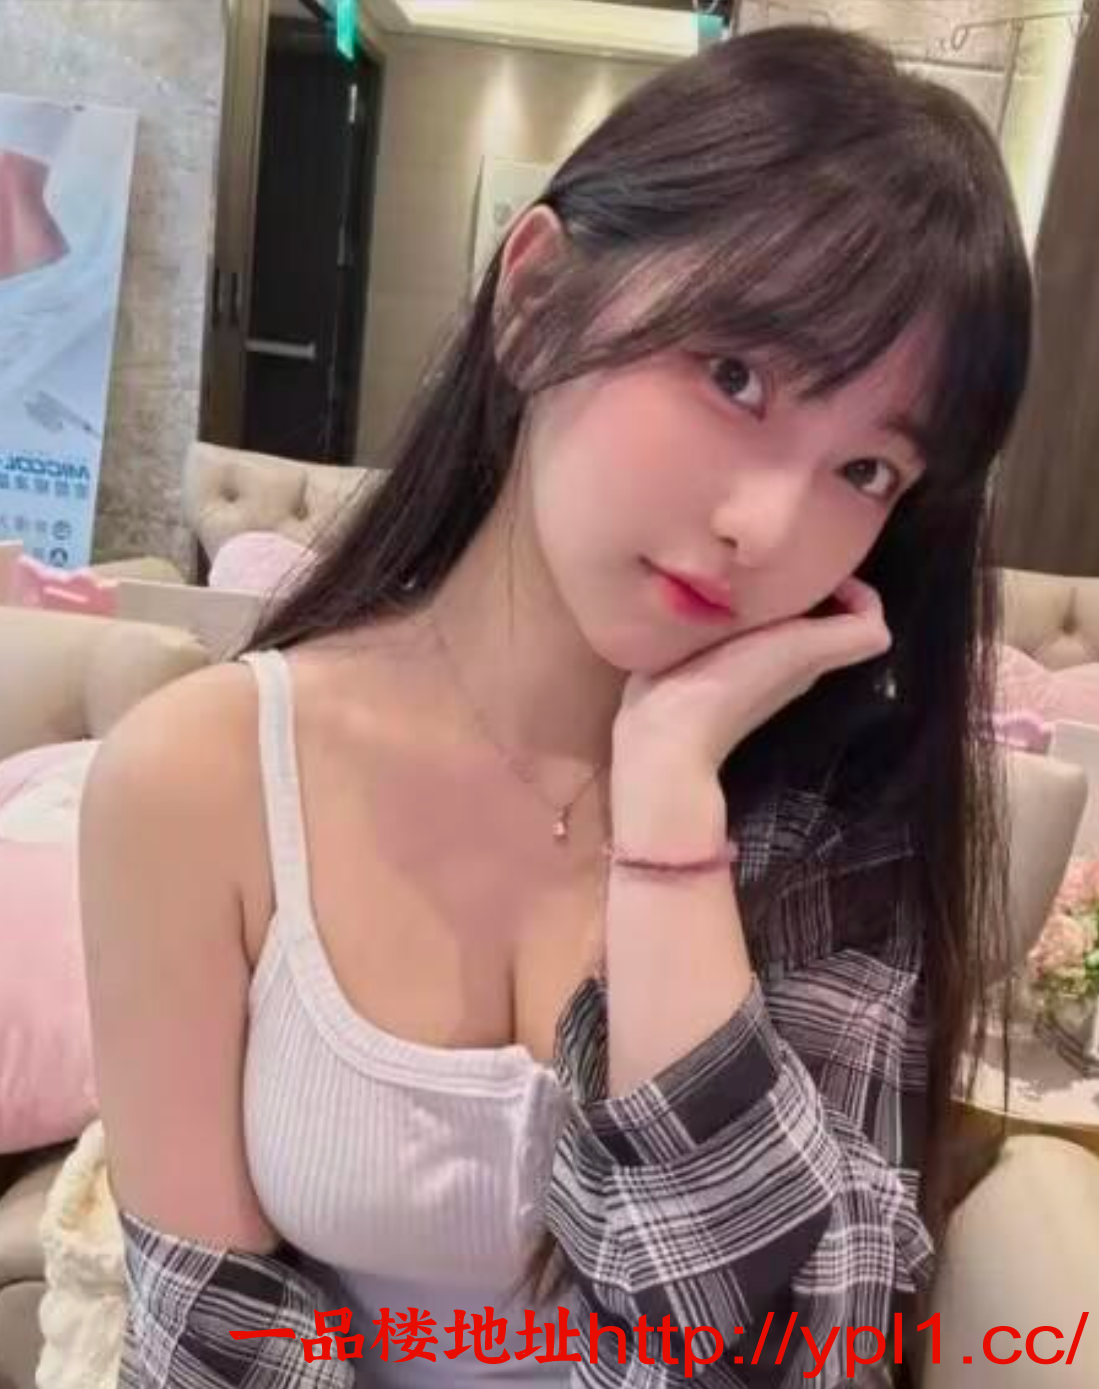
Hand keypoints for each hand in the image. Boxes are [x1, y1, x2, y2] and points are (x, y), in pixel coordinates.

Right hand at [613, 577, 890, 776]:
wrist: (666, 728)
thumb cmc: (736, 685)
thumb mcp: (805, 651)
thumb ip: (851, 634)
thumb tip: (872, 606)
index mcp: (808, 654)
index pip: (849, 613)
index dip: (846, 583)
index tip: (817, 557)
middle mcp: (780, 658)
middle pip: (809, 610)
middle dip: (801, 577)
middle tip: (775, 551)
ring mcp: (737, 661)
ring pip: (768, 614)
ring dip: (760, 586)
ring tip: (738, 561)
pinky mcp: (700, 660)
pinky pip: (724, 620)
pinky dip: (723, 599)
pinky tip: (703, 586)